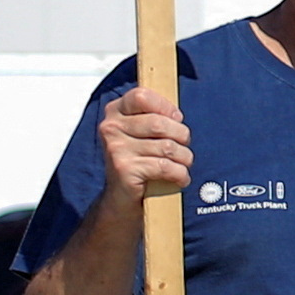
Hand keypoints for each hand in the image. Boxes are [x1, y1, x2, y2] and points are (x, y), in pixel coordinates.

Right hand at [100, 89, 192, 214]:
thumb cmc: (138, 160)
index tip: (176, 119)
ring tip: (184, 163)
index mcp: (114, 111)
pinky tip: (181, 178)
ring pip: (167, 147)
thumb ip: (154, 116)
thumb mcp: (141, 132)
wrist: (121, 199)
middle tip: (184, 146)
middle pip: (159, 123)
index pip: (142, 96)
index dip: (165, 106)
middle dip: (181, 135)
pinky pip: (165, 166)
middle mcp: (111, 128)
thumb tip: (177, 115)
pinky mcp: (124, 169)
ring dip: (184, 157)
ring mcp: (116, 149)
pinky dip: (180, 174)